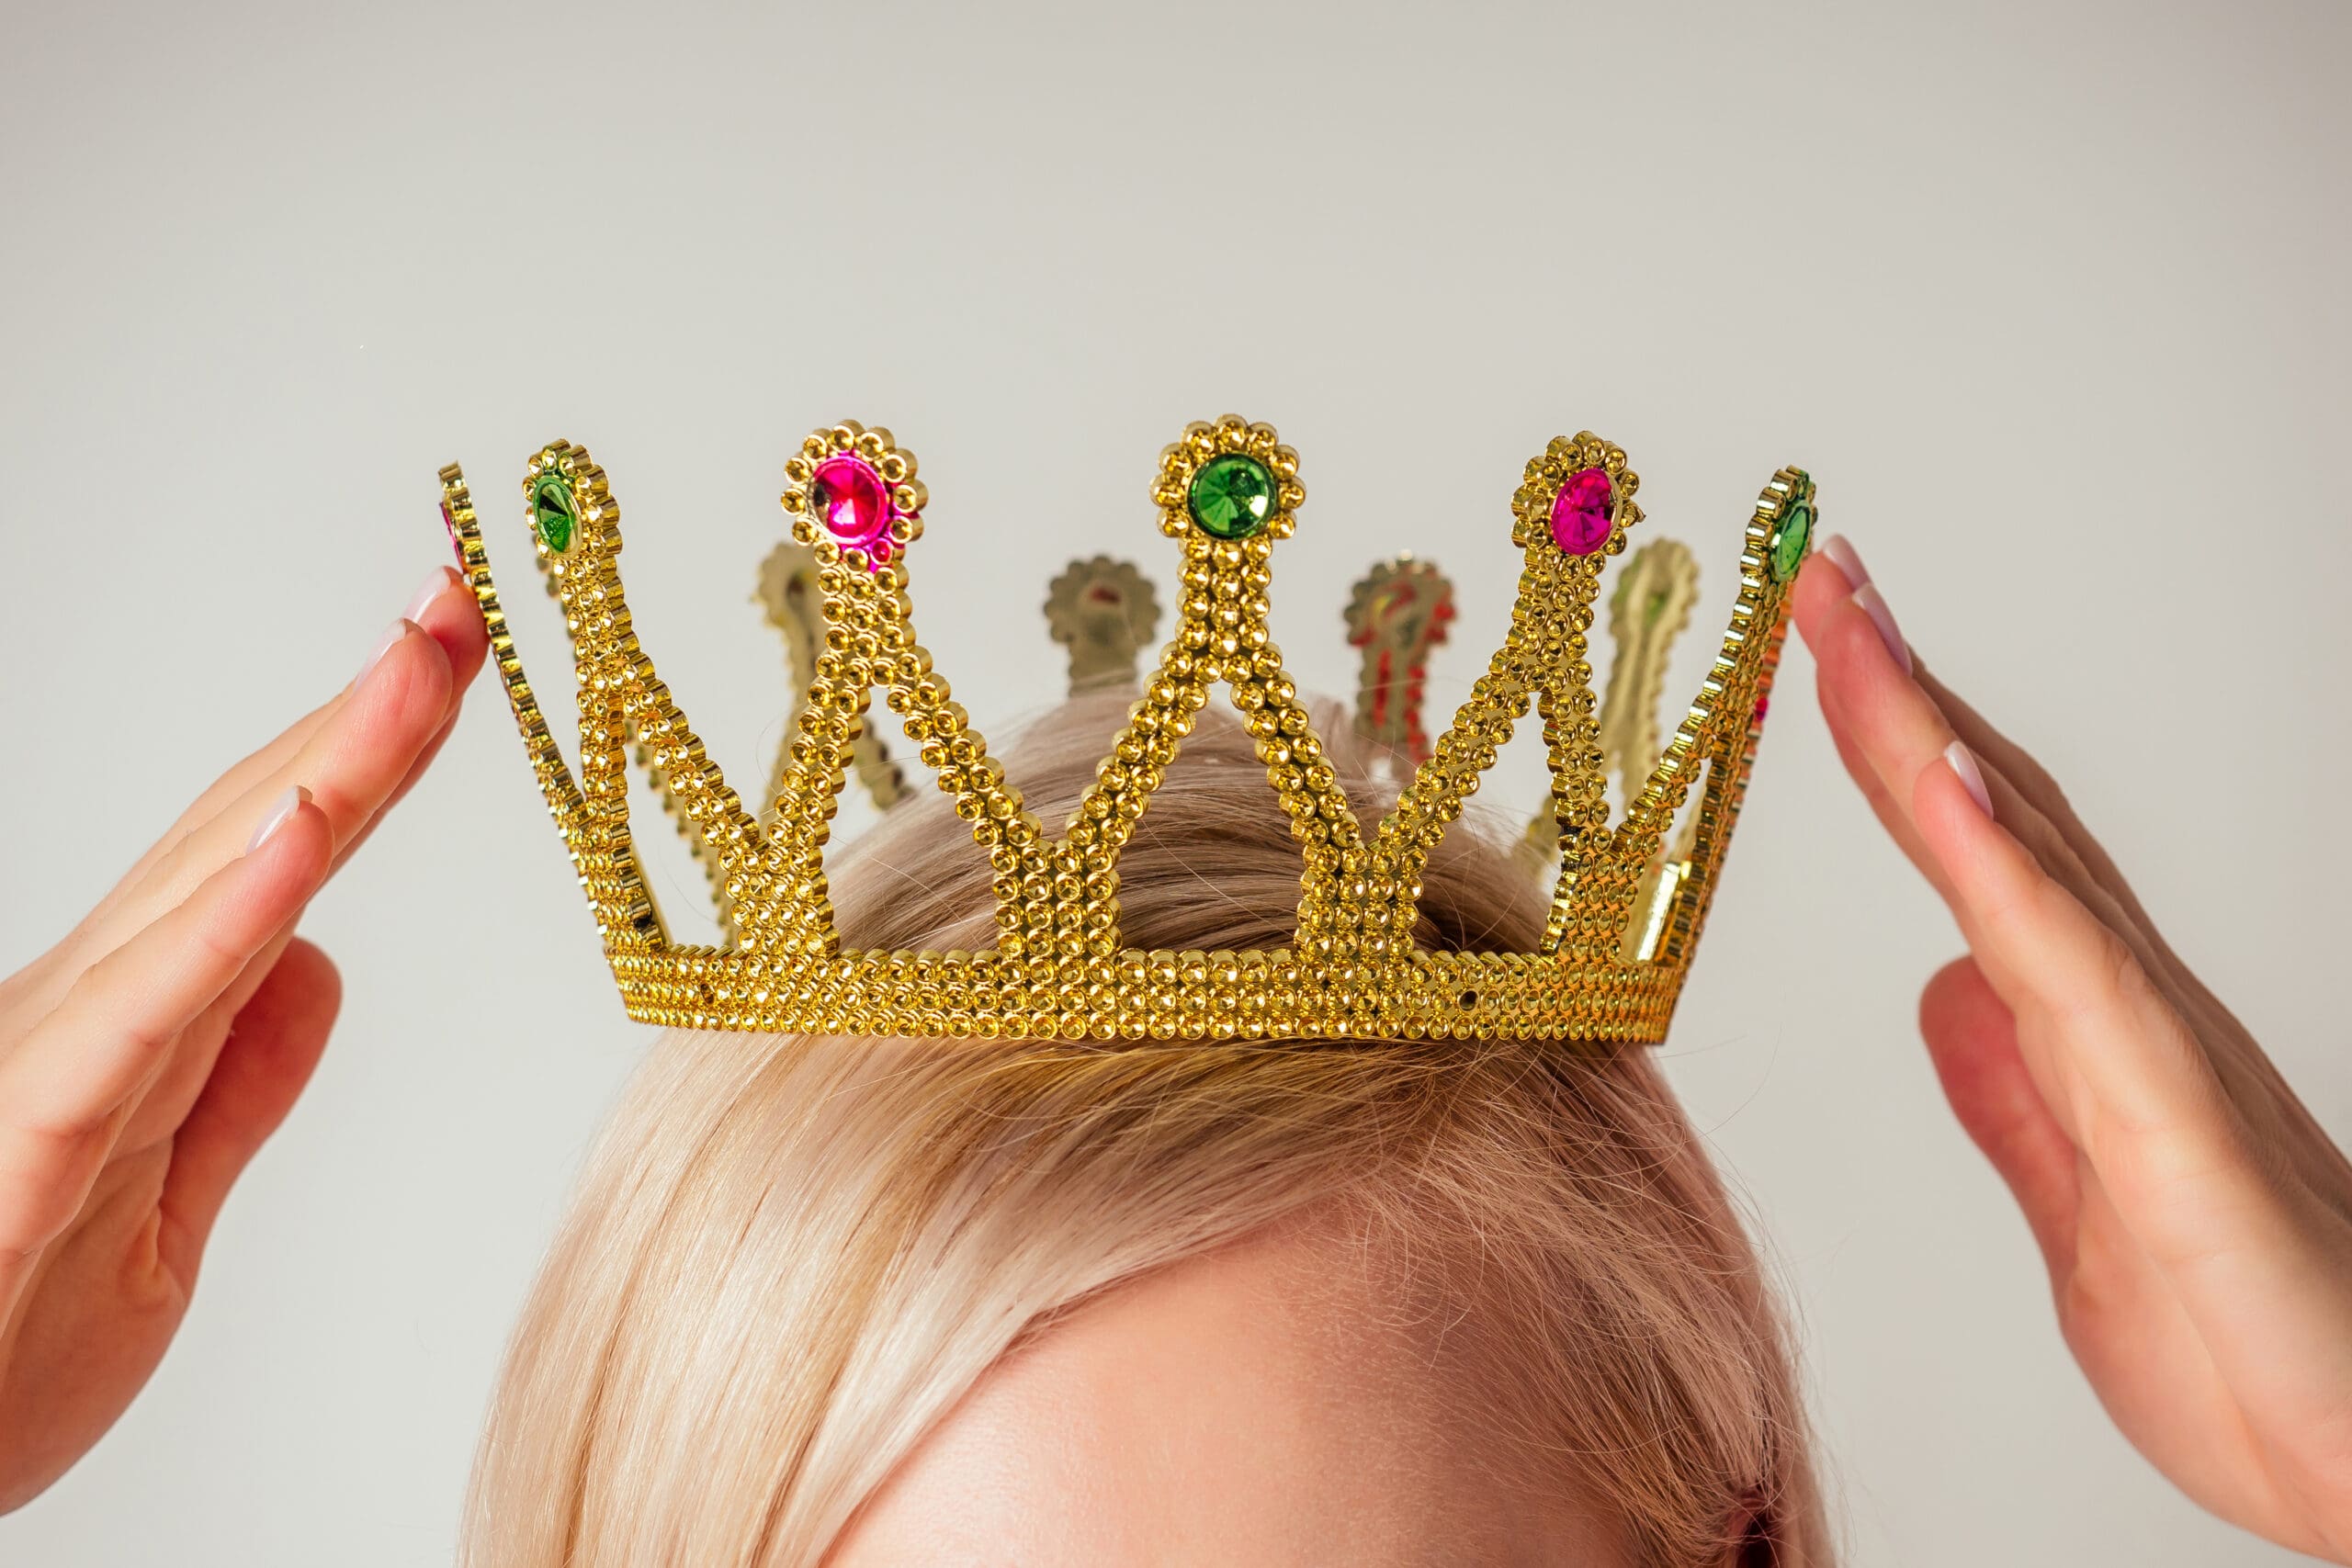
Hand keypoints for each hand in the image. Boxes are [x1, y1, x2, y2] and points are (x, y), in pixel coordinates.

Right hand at [0, 566, 486, 1510]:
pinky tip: (300, 843)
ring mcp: (54, 1065)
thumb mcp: (162, 1223)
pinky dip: (222, 925)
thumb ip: (238, 1091)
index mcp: (137, 1026)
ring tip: (415, 668)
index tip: (458, 659)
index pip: (275, 858)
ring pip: (207, 892)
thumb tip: (317, 963)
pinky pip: (142, 1022)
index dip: (370, 756)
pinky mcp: (32, 1144)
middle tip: (469, 601)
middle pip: (250, 833)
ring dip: (322, 773)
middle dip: (368, 717)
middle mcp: (95, 1014)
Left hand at [1795, 537, 2351, 1561]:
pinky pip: (2068, 967)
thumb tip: (1950, 998)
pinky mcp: (2170, 1119)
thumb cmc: (2249, 1347)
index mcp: (2085, 1025)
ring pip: (2020, 854)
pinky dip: (1996, 866)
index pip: (1973, 851)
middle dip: (1898, 690)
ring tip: (1853, 625)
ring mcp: (2148, 1048)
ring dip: (1926, 733)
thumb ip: (2015, 1099)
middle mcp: (2121, 1006)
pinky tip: (1938, 782)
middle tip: (1820, 575)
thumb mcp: (2080, 1210)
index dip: (1897, 744)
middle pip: (1992, 812)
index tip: (1826, 647)